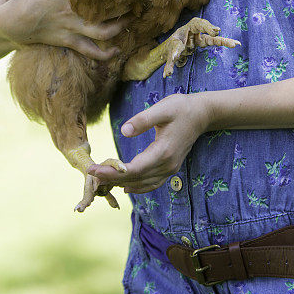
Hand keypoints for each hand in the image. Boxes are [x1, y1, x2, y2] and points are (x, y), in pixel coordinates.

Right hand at [0, 0, 129, 60]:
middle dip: (125, 5)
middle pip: (106, 8)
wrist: (10, 20)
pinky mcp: (68, 40)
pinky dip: (104, 54)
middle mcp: (73, 8)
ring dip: (120, 28)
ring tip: (131, 21)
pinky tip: (117, 51)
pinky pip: (89, 50)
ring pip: (103, 31)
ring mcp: (72, 26)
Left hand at [88, 93, 210, 193]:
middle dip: (111, 179)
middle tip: (91, 173)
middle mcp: (167, 165)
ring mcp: (170, 168)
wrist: (202, 114)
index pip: (133, 169)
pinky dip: (137, 186)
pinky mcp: (170, 167)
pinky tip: (125, 186)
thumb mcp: (162, 108)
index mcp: (164, 152)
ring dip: (122, 184)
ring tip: (102, 180)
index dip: (112, 172)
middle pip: (136, 179)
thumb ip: (143, 120)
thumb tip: (124, 131)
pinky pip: (151, 183)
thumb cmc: (181, 108)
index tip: (93, 169)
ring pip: (143, 184)